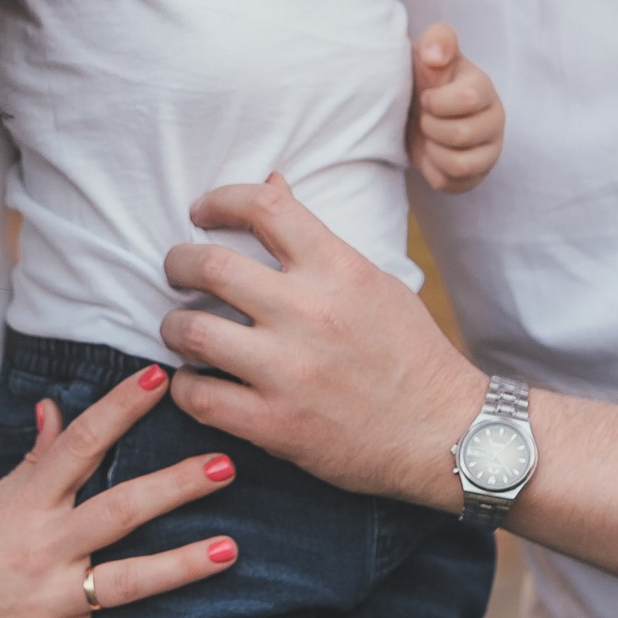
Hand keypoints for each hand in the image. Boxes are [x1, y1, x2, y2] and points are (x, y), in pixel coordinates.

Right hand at [0, 368, 234, 617]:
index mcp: (26, 505)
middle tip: (225, 466)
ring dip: (180, 567)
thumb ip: (33, 462)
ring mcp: (48, 602)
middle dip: (174, 488)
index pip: (80, 446)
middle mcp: (42, 549)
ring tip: (229, 550)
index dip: (120, 409)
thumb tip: (57, 409)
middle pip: (118, 511)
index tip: (159, 379)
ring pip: (126, 582)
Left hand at [159, 175, 484, 500]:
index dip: (220, 199)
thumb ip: (317, 239)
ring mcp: (288, 370)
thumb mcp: (373, 282)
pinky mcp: (275, 424)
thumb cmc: (410, 353)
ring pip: (191, 331)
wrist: (444, 434)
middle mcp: (309, 313)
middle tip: (176, 271)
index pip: (265, 207)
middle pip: (208, 265)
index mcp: (337, 270)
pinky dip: (184, 387)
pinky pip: (198, 397)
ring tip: (181, 329)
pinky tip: (194, 382)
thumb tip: (274, 183)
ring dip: (173, 326)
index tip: (202, 211)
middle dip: (177, 263)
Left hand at [411, 23, 503, 190]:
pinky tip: (431, 153)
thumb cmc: (426, 78)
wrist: (417, 108)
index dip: (437, 101)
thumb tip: (434, 55)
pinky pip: (450, 183)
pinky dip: (432, 171)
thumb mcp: (428, 52)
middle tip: (425, 118)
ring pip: (460, 165)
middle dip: (431, 127)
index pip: (467, 99)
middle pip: (461, 135)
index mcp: (483, 89)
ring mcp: (489, 151)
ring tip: (429, 136)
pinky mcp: (476, 175)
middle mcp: (494, 120)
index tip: (426, 97)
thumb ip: (437, 41)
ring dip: (433, 151)